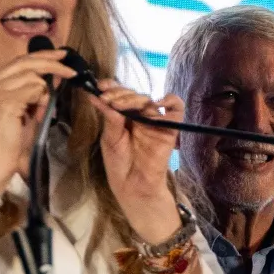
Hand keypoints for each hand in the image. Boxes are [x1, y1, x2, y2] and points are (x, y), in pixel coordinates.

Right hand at [0, 49, 74, 187]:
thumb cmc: (8, 145)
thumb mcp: (23, 114)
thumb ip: (35, 96)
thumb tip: (54, 78)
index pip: (17, 63)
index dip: (40, 57)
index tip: (59, 56)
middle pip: (25, 62)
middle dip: (51, 62)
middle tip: (70, 67)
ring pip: (33, 78)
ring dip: (46, 94)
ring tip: (41, 113)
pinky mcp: (5, 102)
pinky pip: (35, 91)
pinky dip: (43, 102)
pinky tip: (38, 116)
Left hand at [86, 80, 187, 244]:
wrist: (133, 187)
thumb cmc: (119, 166)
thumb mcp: (109, 139)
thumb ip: (109, 118)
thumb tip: (97, 96)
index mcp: (123, 117)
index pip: (120, 95)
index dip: (112, 87)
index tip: (99, 87)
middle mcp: (139, 116)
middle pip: (134, 94)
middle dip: (120, 94)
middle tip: (108, 100)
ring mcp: (155, 122)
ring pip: (150, 99)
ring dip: (135, 98)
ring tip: (123, 105)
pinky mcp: (169, 129)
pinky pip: (176, 109)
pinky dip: (169, 101)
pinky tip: (155, 104)